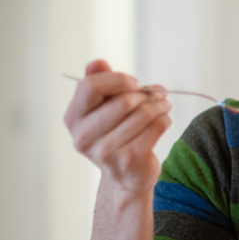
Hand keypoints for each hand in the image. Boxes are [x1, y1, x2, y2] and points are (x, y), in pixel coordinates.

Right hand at [63, 59, 171, 193]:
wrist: (127, 176)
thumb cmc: (115, 134)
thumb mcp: (103, 108)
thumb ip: (100, 83)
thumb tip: (97, 63)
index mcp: (73, 119)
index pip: (90, 86)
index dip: (117, 79)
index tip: (135, 83)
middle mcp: (83, 137)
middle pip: (123, 101)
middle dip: (146, 94)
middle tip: (158, 93)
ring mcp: (105, 151)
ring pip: (144, 113)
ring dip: (160, 105)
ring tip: (164, 104)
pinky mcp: (130, 159)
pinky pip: (157, 126)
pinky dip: (165, 118)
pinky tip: (164, 120)